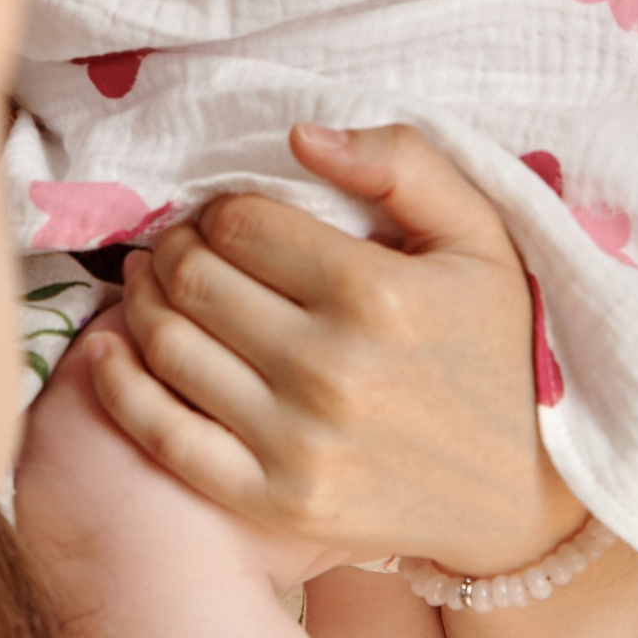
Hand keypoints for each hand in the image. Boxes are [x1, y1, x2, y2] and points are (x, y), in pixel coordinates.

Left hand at [84, 121, 580, 569]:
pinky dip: (120, 387)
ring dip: (139, 304)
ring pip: (168, 347)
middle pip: (194, 281)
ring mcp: (298, 443)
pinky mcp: (276, 501)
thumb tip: (300, 135)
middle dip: (173, 250)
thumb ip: (403, 164)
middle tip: (178, 248)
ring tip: (149, 286)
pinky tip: (109, 353)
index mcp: (375, 292)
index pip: (240, 223)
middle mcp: (330, 368)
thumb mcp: (482, 237)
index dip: (218, 209)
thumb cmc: (501, 348)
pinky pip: (165, 436)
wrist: (528, 492)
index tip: (226, 218)